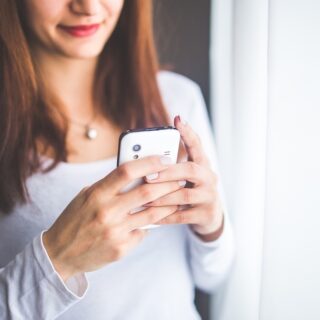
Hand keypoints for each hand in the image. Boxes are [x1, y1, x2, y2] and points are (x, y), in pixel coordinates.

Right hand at [43, 155, 181, 281]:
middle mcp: (107, 211)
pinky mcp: (121, 248)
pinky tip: (154, 221)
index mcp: (96, 194)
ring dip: (168, 205)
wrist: (60, 254)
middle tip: (179, 178)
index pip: (127, 171)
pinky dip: (150, 225)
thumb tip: (137, 174)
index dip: (149, 162)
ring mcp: (115, 231)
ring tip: (177, 198)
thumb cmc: (75, 219)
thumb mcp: (86, 196)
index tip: (164, 158)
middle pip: (146, 192)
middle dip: (168, 183)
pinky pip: (143, 232)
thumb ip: (109, 186)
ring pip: (152, 214)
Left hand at [144, 116, 223, 240]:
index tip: (177, 119)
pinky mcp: (206, 214)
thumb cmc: (190, 190)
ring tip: (144, 198)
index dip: (188, 133)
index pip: (197, 146)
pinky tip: (151, 217)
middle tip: (148, 175)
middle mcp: (209, 178)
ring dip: (162, 196)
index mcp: (203, 165)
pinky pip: (182, 216)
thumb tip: (144, 158)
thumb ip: (172, 167)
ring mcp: (209, 196)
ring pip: (185, 195)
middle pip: (191, 170)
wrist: (209, 216)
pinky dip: (165, 216)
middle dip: (168, 172)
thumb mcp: (186, 177)